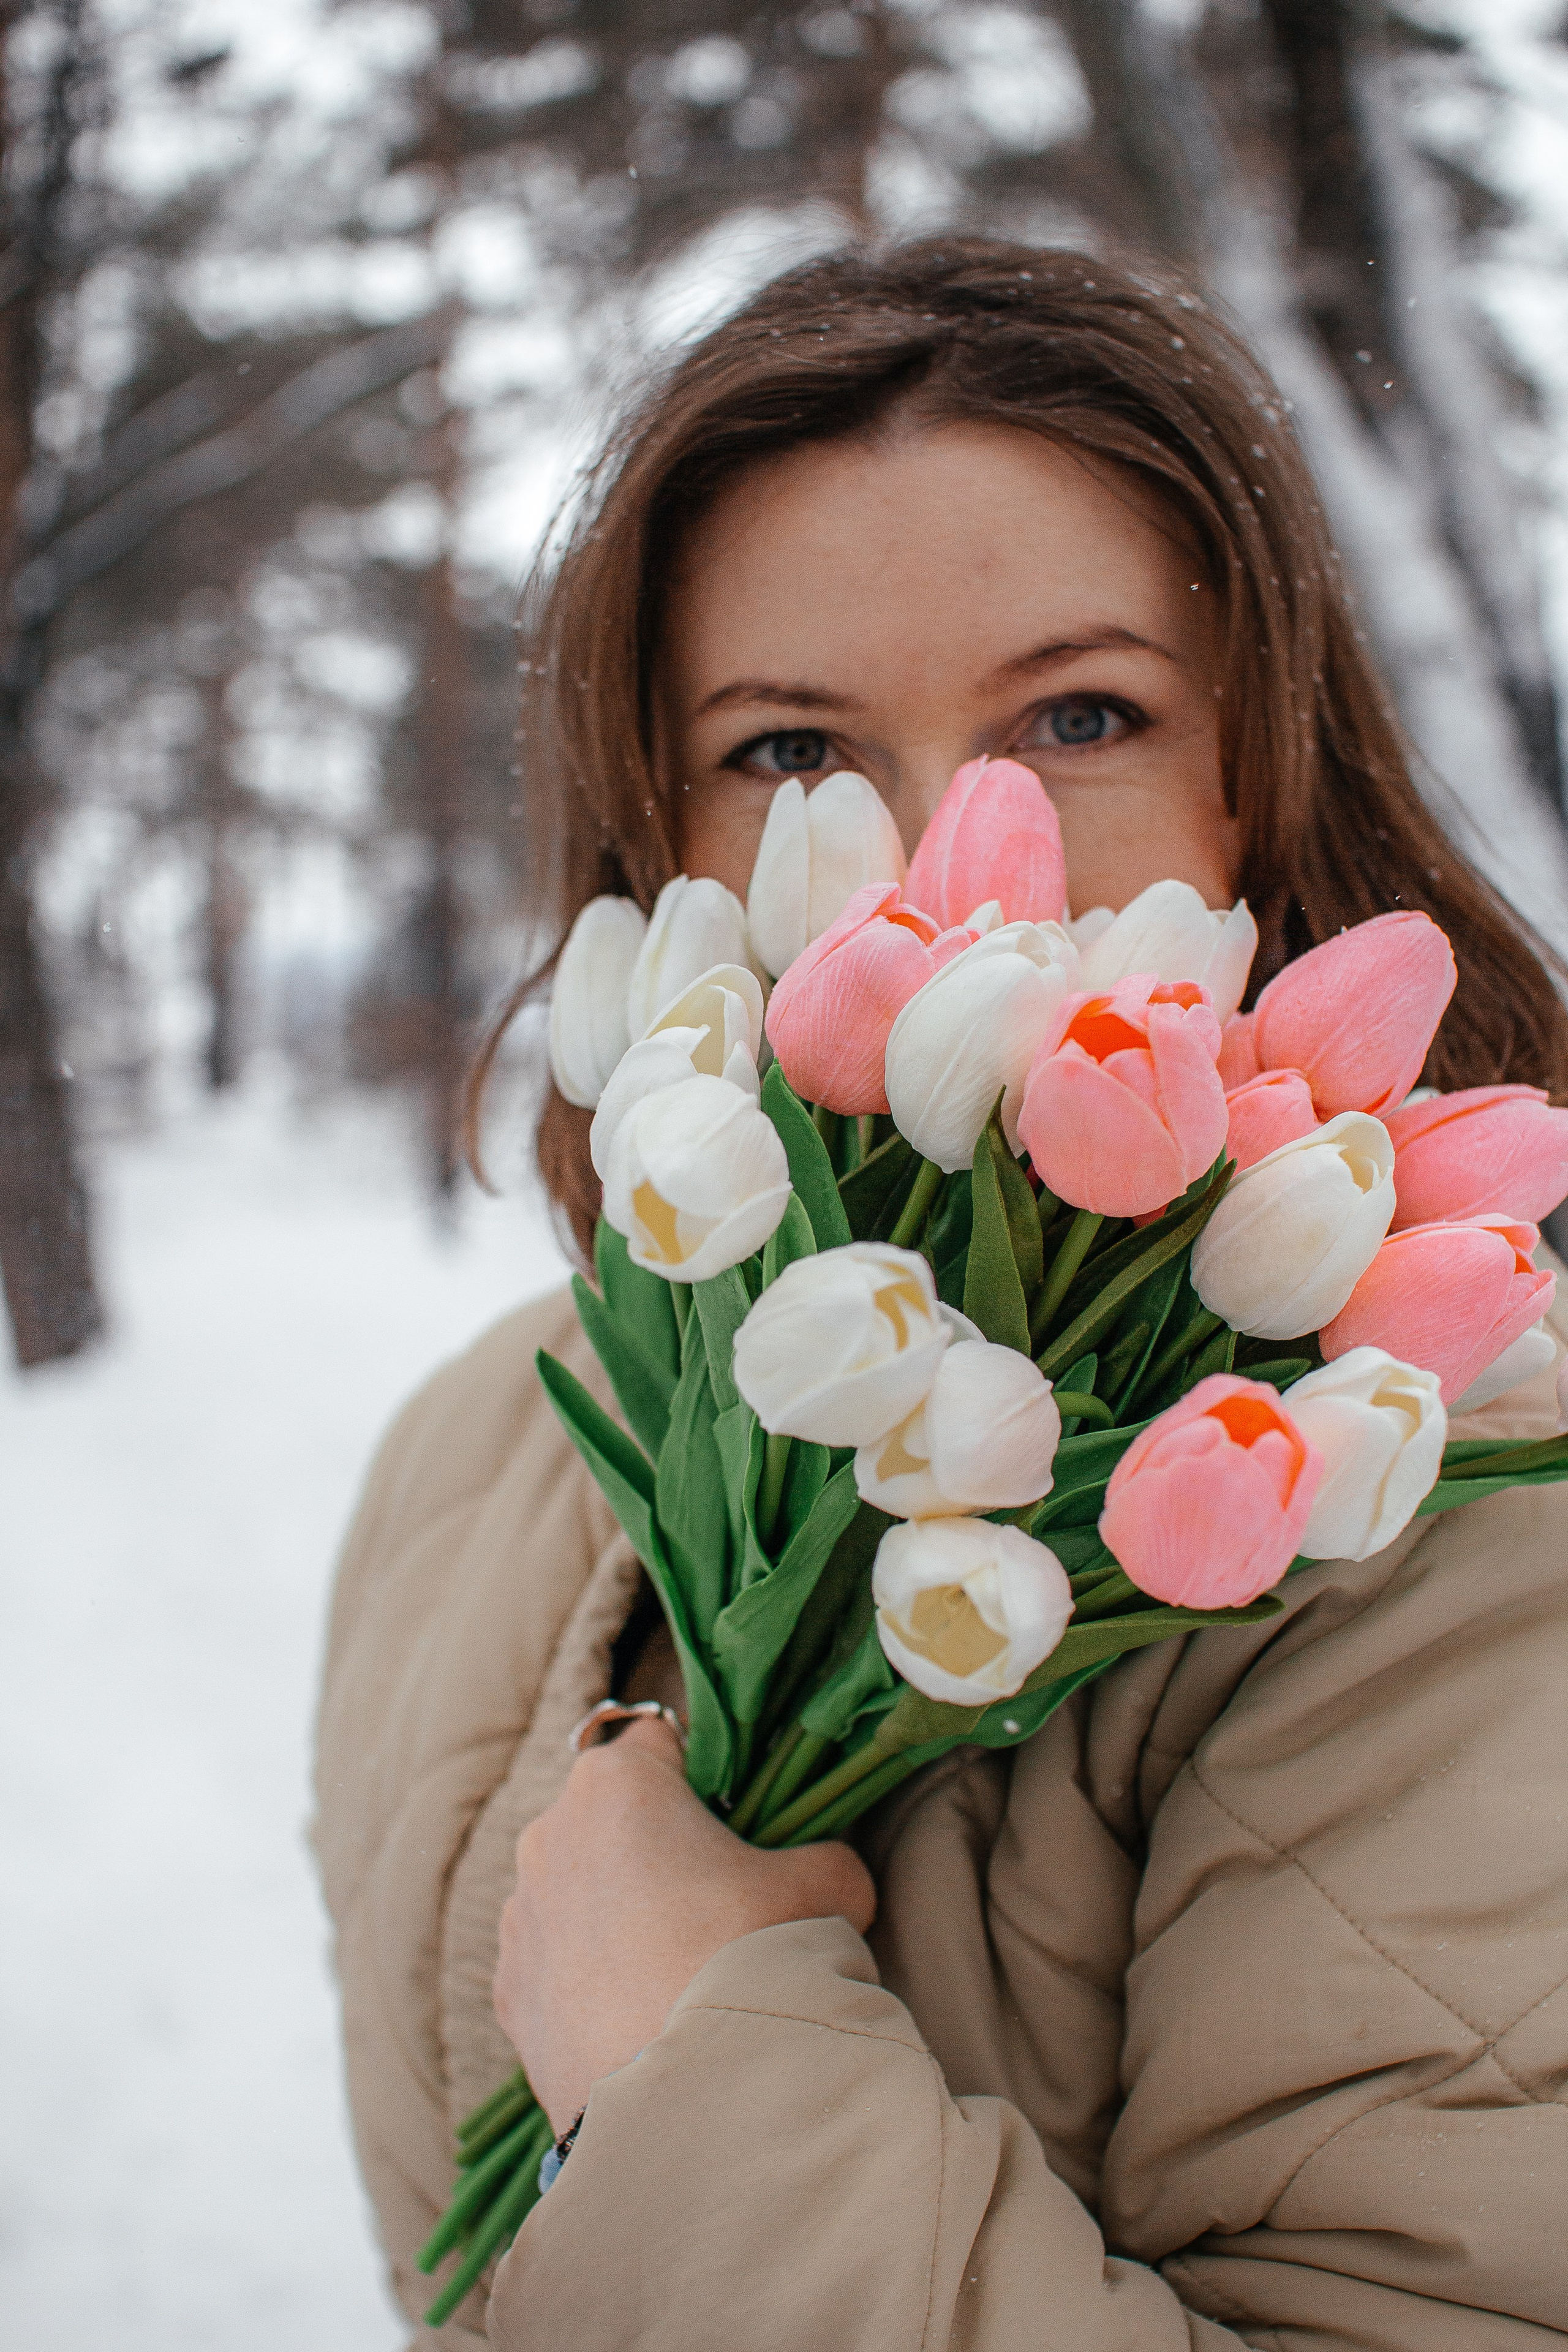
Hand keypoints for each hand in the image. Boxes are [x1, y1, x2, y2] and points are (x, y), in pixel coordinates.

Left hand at [494, 1719, 875, 2131]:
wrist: (681, 2094)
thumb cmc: (745, 1959)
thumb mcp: (826, 1891)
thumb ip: (826, 1861)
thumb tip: (828, 1876)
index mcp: (615, 1782)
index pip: (661, 1743)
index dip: (704, 1778)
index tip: (736, 1825)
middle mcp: (548, 1833)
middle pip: (615, 1819)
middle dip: (658, 1849)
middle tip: (716, 1903)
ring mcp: (518, 1916)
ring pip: (580, 1892)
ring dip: (619, 1913)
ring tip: (676, 1970)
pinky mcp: (508, 1991)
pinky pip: (557, 1964)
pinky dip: (591, 1979)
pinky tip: (638, 2016)